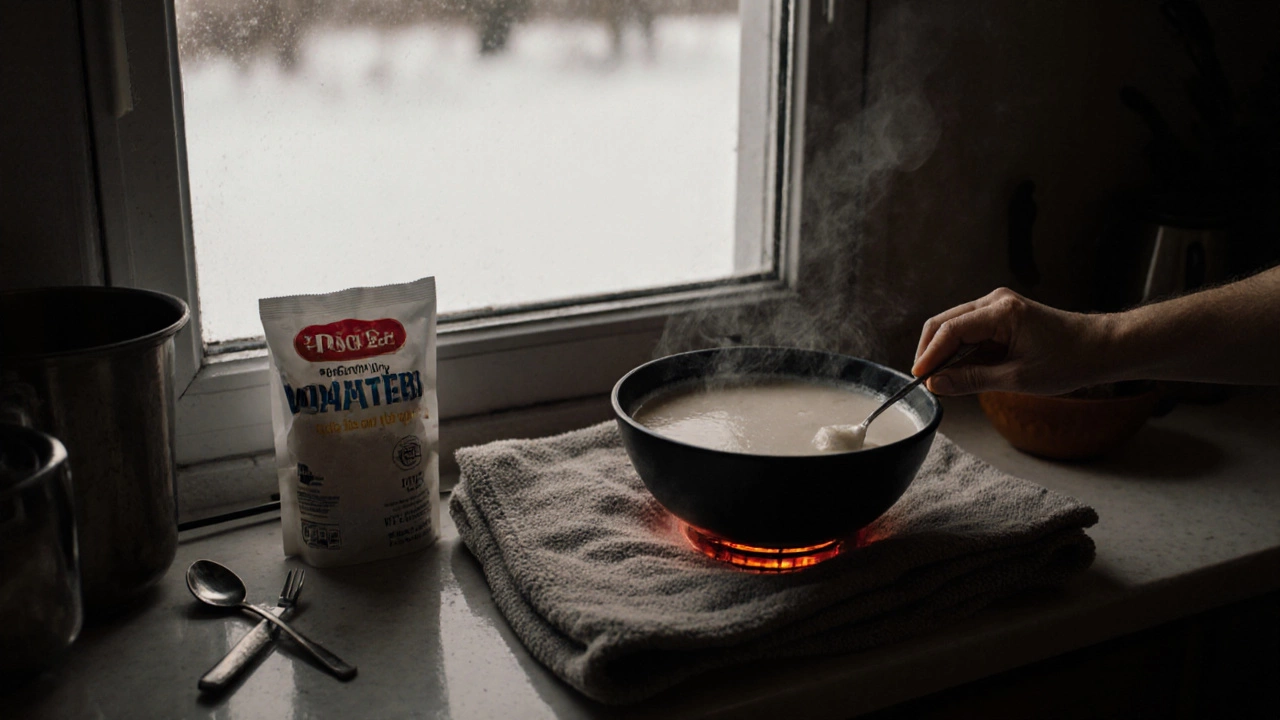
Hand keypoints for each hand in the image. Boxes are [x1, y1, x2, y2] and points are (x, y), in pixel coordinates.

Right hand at [912, 288, 1109, 395]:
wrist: (1103, 348)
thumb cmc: (1069, 361)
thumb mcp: (1017, 378)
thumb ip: (971, 379)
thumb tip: (936, 384)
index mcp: (1000, 311)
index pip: (949, 330)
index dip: (929, 355)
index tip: (919, 379)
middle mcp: (995, 301)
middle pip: (945, 322)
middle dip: (930, 352)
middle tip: (924, 380)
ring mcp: (998, 306)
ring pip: (955, 326)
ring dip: (944, 352)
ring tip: (939, 379)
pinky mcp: (1002, 315)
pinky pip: (970, 331)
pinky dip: (960, 351)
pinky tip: (958, 371)